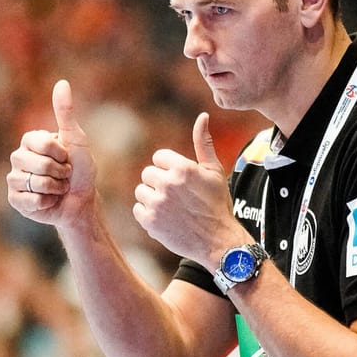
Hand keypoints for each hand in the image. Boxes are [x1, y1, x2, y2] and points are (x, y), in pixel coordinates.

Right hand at [7, 80, 92, 225]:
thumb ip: (65, 112)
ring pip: (33, 182)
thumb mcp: (76, 139)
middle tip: (65, 175)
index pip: (41, 142)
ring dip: (54, 188)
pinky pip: (28, 200)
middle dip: (60, 172)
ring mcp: (14, 179)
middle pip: (37, 164)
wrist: (82, 201)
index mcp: (31, 141)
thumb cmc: (81, 170)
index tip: (67, 157)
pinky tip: (48, 200)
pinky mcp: (15, 199)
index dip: (60, 153)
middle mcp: (18, 157)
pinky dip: (45, 202)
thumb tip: (62, 82)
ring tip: (58, 188)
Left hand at [132, 111, 245, 266]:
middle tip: (176, 196)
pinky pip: (138, 210)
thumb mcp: (214, 171)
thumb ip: (203, 143)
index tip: (181, 182)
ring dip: (152, 198)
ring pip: (141, 191)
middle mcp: (168, 184)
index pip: (159, 158)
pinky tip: (165, 218)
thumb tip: (203, 116)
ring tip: (171, 208)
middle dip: (159, 183)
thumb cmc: (218, 204)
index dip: (170, 169)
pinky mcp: (149, 222)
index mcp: (183, 168)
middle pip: (147, 174)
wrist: (218, 241)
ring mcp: (157, 203)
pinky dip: (148, 215)